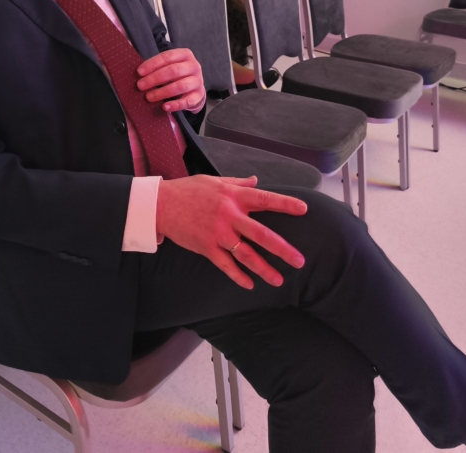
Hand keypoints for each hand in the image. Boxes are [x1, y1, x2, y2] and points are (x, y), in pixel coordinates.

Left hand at [136, 48, 204, 112]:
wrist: (194, 86)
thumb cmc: (177, 74)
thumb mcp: (170, 65)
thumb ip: (157, 67)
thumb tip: (139, 73)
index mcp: (185, 55)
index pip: (167, 57)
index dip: (152, 64)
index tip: (139, 72)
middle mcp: (193, 66)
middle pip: (173, 71)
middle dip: (154, 78)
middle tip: (141, 85)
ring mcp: (197, 81)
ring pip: (180, 86)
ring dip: (162, 92)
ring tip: (149, 97)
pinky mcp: (199, 95)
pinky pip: (187, 101)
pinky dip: (175, 105)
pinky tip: (165, 107)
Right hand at [156, 175, 306, 287]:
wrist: (161, 204)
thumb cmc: (189, 190)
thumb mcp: (215, 181)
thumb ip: (238, 183)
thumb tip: (257, 181)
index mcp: (234, 196)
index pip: (265, 199)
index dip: (286, 204)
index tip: (304, 210)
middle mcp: (229, 216)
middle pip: (261, 234)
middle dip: (282, 249)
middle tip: (299, 261)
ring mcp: (218, 234)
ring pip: (246, 255)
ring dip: (264, 269)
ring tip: (278, 280)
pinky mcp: (206, 247)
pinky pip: (226, 265)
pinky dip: (238, 276)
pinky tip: (250, 284)